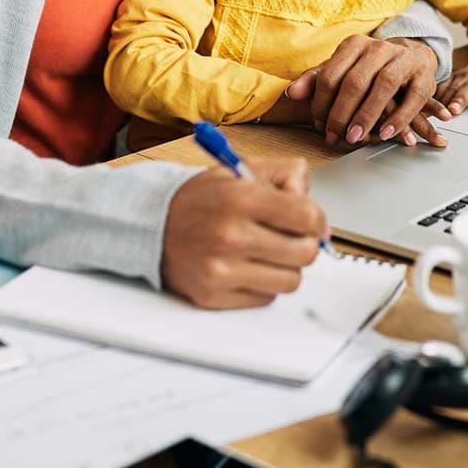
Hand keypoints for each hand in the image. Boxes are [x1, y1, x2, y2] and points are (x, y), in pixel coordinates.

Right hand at [160, 155, 324, 309]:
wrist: (151, 225)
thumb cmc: (199, 199)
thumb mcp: (240, 169)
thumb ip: (285, 175)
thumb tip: (315, 209)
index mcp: (241, 198)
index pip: (307, 217)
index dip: (315, 218)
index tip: (309, 220)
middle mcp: (231, 235)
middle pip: (305, 253)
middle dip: (304, 243)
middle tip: (292, 237)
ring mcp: (221, 270)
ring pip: (290, 281)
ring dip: (286, 267)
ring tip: (268, 252)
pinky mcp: (214, 295)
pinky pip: (265, 298)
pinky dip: (263, 284)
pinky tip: (247, 266)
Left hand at [288, 35, 450, 148]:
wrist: (413, 57)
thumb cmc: (371, 69)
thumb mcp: (342, 70)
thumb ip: (316, 80)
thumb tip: (292, 93)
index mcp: (354, 45)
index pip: (331, 75)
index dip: (322, 104)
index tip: (319, 126)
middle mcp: (379, 48)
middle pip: (355, 81)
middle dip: (342, 113)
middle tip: (335, 137)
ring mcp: (403, 60)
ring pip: (384, 86)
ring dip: (368, 115)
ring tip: (356, 138)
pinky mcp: (424, 76)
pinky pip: (412, 98)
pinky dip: (399, 118)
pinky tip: (387, 133)